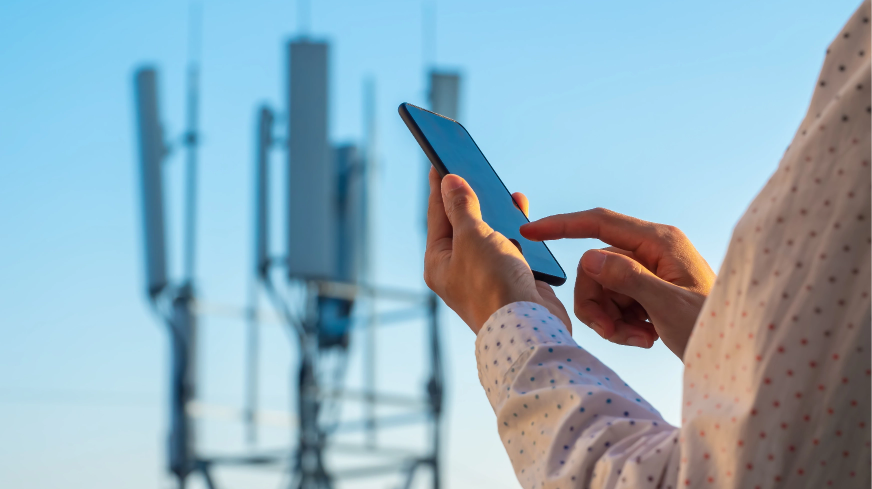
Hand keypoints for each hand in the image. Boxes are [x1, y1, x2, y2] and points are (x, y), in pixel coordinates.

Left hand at [424, 168, 570, 333]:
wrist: (529, 326)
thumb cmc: (492, 284)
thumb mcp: (472, 237)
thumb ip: (461, 207)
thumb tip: (448, 182)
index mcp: (439, 261)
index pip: (437, 215)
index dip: (440, 185)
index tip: (439, 159)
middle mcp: (459, 269)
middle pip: (463, 223)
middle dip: (471, 196)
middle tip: (472, 167)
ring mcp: (486, 275)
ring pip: (490, 234)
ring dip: (498, 213)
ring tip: (503, 191)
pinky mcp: (512, 279)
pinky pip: (512, 247)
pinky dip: (518, 230)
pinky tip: (523, 216)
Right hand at [521, 208, 714, 359]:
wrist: (736, 356)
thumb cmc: (713, 329)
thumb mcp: (669, 307)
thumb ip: (629, 279)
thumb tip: (589, 258)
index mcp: (660, 241)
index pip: (600, 223)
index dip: (562, 225)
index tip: (530, 232)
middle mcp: (652, 250)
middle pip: (595, 266)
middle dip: (596, 302)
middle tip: (613, 333)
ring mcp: (649, 270)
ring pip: (601, 287)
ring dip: (610, 318)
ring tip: (637, 339)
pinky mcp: (647, 290)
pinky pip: (614, 302)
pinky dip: (621, 324)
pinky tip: (645, 337)